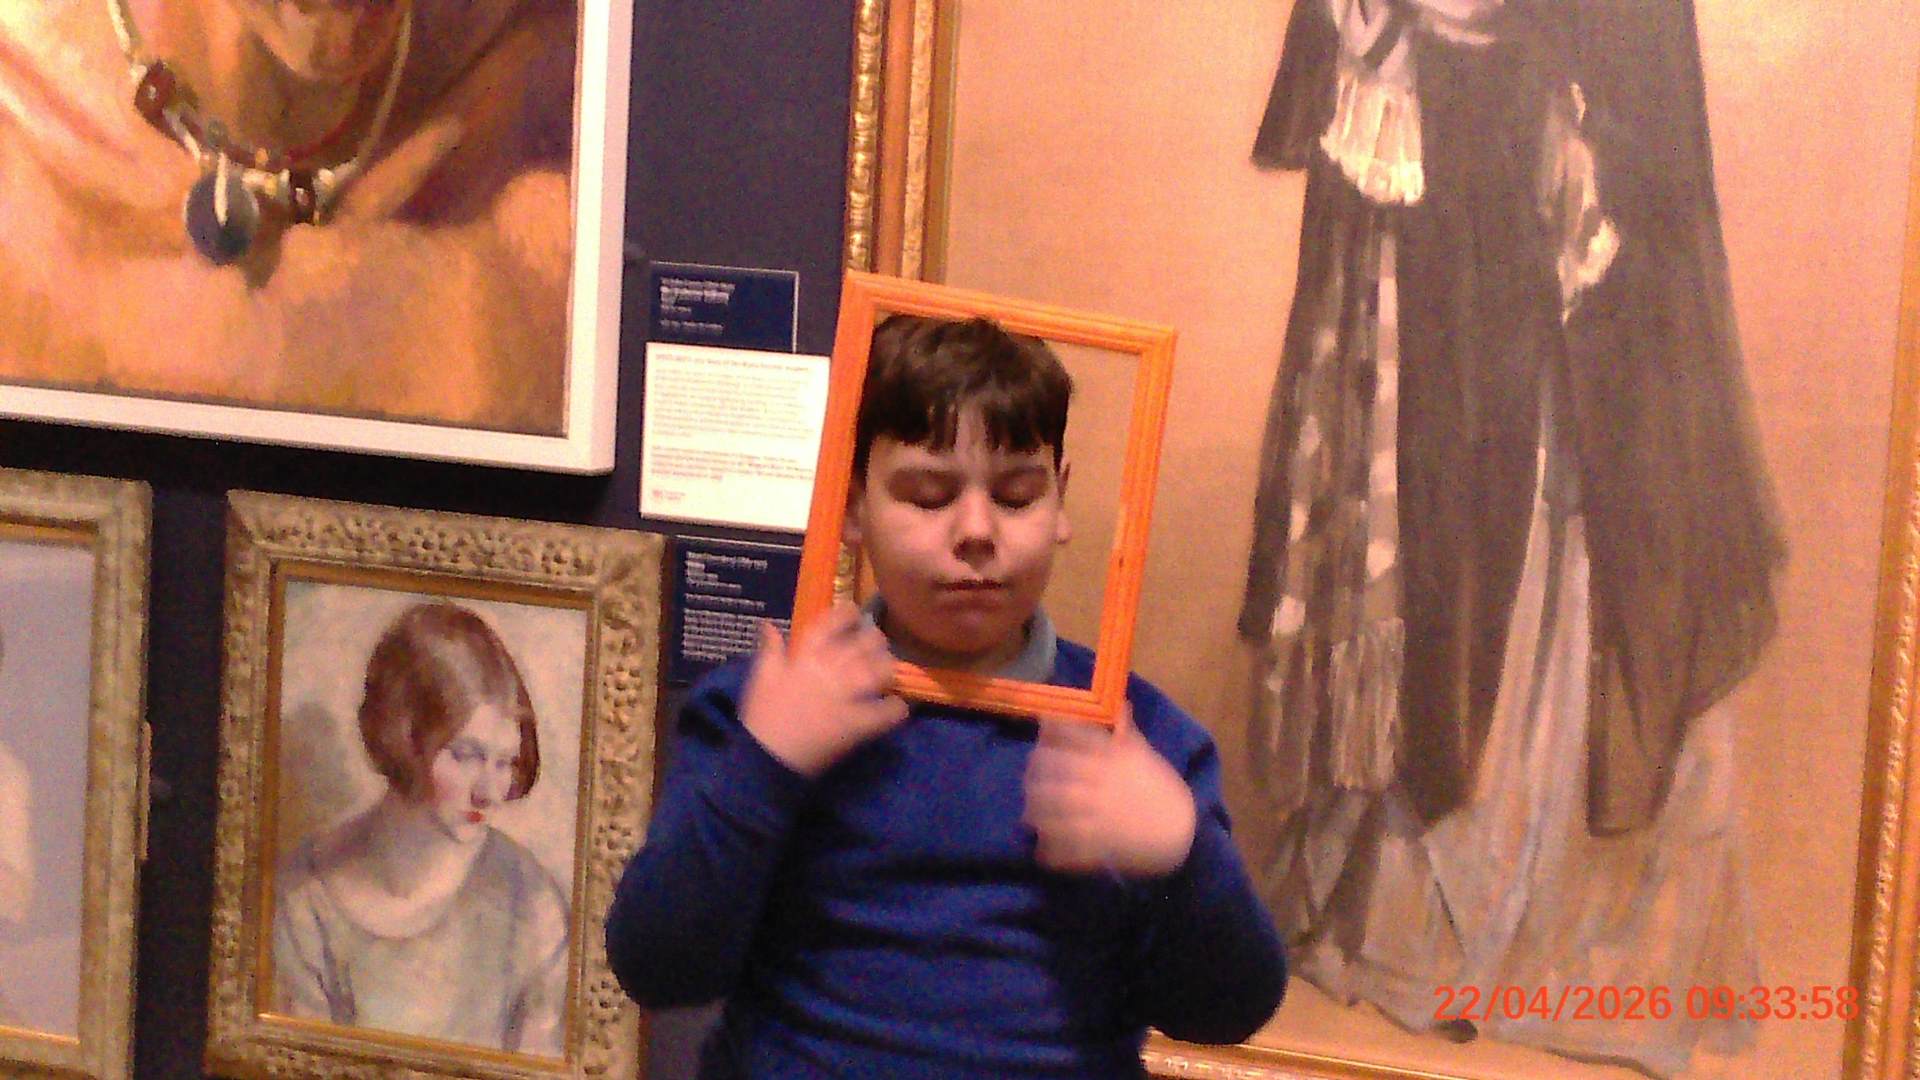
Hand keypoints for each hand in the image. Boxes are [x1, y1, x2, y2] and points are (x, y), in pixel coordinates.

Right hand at [740, 603, 907, 776]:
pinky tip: (899, 706)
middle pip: (860, 645)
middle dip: (874, 639)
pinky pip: (882, 713)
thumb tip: (769, 624)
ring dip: (886, 667)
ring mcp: (843, 698)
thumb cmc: (761, 716)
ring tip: (890, 669)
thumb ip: (770, 649)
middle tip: (878, 641)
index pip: (828, 626)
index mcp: (803, 658)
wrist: (765, 757)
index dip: (844, 615)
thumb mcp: (762, 677)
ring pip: (875, 673)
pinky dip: (894, 709)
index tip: (855, 612)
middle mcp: (827, 672)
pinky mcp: (854, 725)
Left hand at [1021, 704, 1196, 877]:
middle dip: (1035, 770)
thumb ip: (1127, 732)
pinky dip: (1050, 849)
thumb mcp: (1147, 756)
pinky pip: (1065, 847)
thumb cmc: (1163, 790)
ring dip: (1035, 809)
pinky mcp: (1098, 845)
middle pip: (1054, 770)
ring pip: (1053, 808)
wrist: (1183, 832)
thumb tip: (1118, 704)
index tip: (1042, 729)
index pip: (1074, 735)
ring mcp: (1097, 814)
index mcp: (1113, 758)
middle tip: (1029, 774)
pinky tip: (1042, 849)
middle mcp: (1100, 782)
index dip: (1052, 730)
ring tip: (1029, 812)